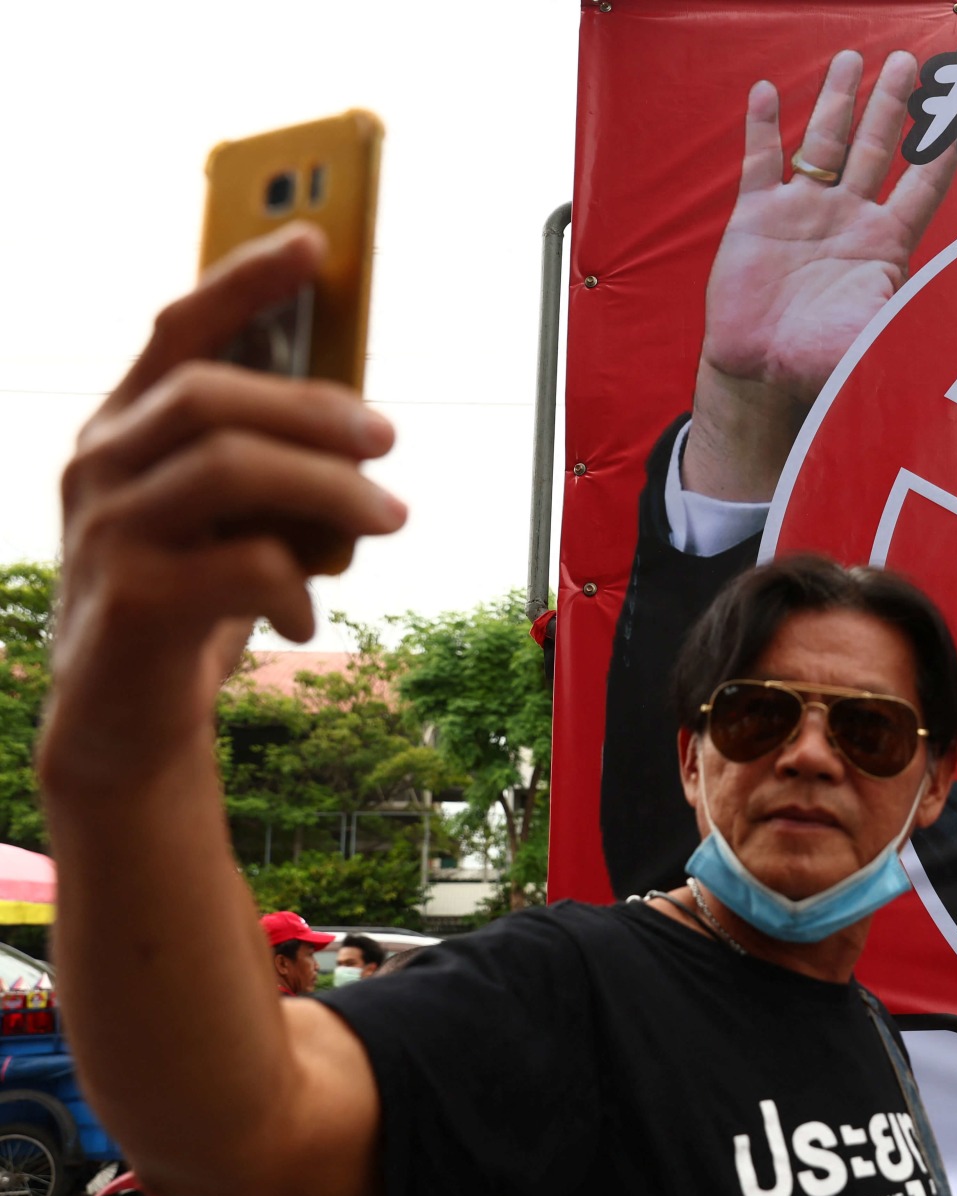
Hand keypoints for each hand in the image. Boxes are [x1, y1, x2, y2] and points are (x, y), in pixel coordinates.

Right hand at [40, 224, 406, 793]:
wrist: (124, 724)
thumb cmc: (191, 603)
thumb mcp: (232, 520)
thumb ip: (271, 466)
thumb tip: (364, 424)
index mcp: (125, 429)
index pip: (179, 328)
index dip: (245, 280)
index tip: (315, 242)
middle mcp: (100, 467)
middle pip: (210, 395)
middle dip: (315, 409)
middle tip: (388, 441)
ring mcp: (105, 534)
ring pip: (228, 468)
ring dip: (329, 490)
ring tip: (388, 519)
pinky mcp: (129, 605)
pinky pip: (240, 565)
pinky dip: (296, 584)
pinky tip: (303, 614)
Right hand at [685, 49, 956, 500]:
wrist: (758, 371)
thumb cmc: (819, 363)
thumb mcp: (871, 342)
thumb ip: (900, 323)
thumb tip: (946, 339)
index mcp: (883, 243)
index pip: (923, 186)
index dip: (944, 153)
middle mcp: (847, 217)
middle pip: (877, 148)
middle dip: (891, 105)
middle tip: (908, 62)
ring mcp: (802, 211)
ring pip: (823, 142)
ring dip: (835, 101)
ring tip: (848, 60)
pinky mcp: (757, 216)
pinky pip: (761, 162)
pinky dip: (762, 127)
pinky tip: (766, 92)